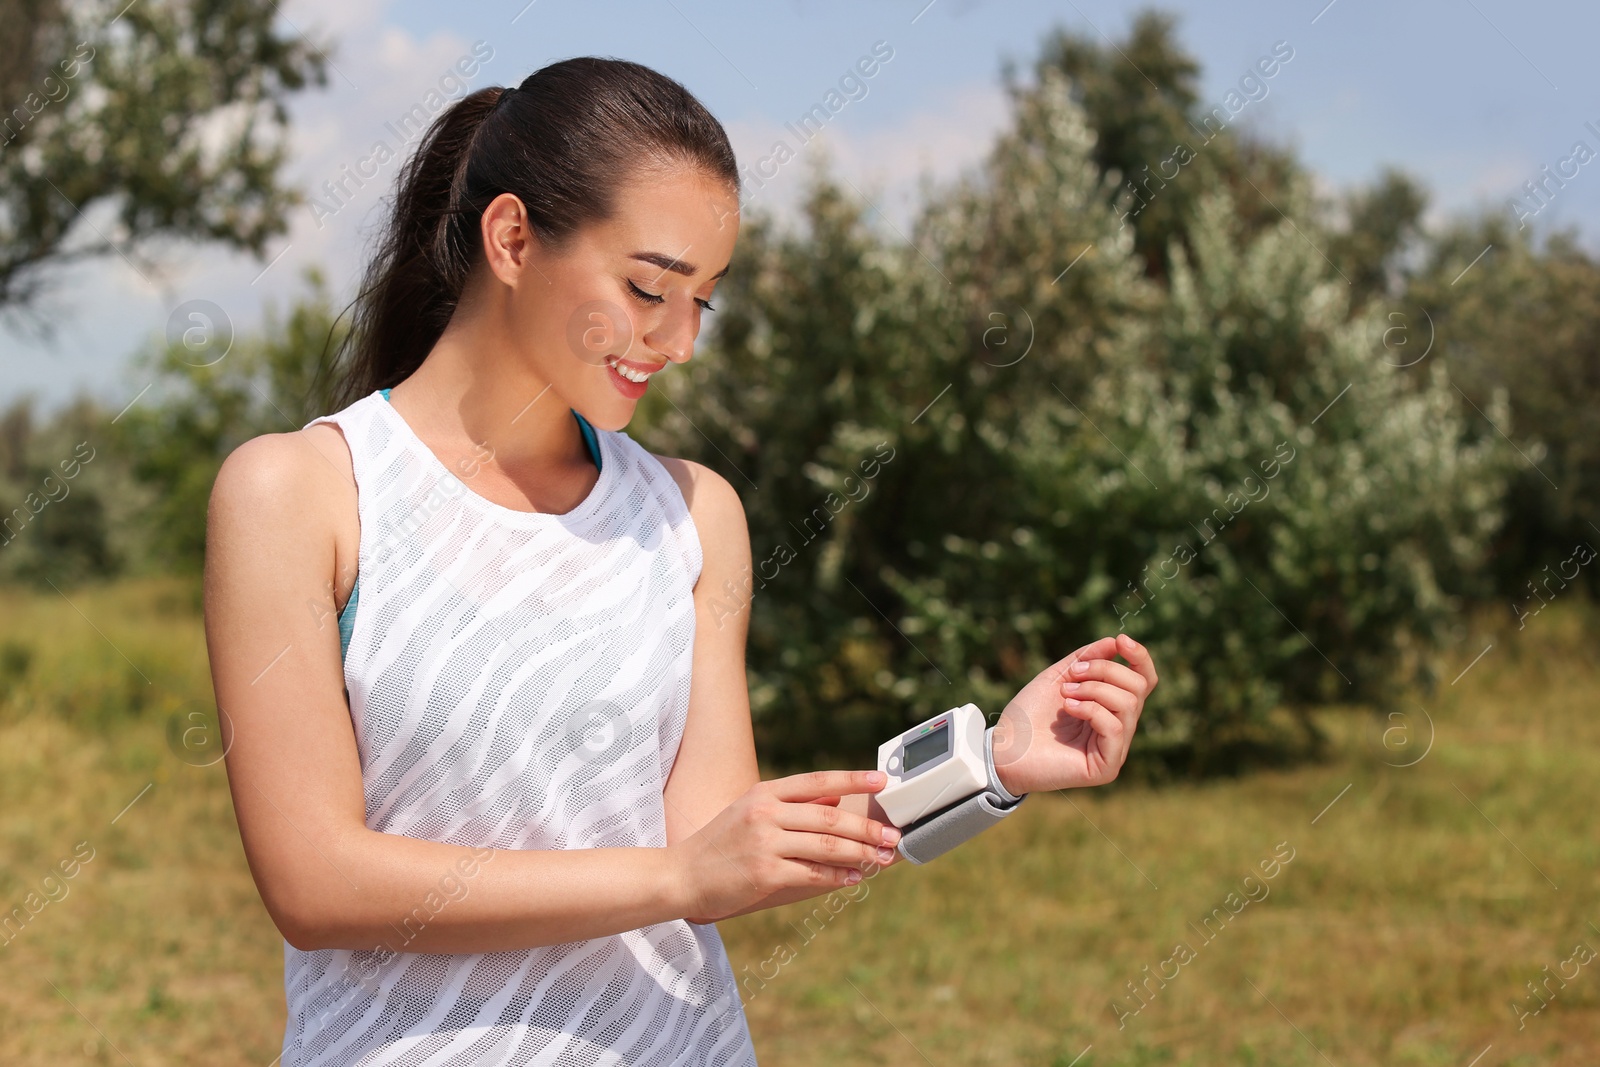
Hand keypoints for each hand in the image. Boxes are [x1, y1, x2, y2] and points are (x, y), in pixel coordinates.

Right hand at [670, 770, 901, 923]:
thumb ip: (792, 804)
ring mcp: (765, 843)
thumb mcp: (751, 812)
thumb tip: (837, 797)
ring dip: (860, 852)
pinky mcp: (765, 873)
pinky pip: (813, 873)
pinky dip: (838, 876)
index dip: (852, 779)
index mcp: (764, 793)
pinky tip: (854, 877)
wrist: (682, 875)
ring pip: (826, 844)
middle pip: (830, 816)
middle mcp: (766, 813)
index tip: (882, 781)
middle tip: (892, 834)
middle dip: (866, 827)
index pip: (817, 780)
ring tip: (882, 857)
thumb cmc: (720, 844)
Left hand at [990, 633, 1158, 793]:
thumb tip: (1116, 642)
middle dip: (1106, 670)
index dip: (1140, 657)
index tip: (1121, 641)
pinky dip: (1091, 710)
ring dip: (1094, 689)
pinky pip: (1115, 727)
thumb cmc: (1028, 714)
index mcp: (1111, 707)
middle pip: (1138, 687)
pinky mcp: (1106, 767)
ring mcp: (1115, 749)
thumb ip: (1086, 659)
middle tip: (1072, 675)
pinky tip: (1068, 708)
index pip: (1144, 681)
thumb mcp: (1058, 677)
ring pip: (1128, 704)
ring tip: (1066, 694)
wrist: (1003, 748)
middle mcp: (1119, 728)